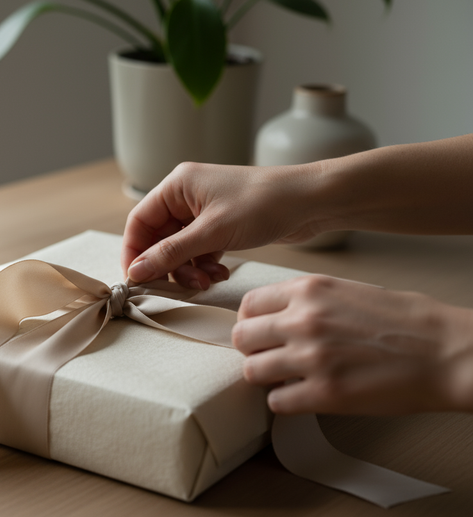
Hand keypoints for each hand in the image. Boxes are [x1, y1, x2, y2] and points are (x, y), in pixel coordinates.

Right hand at [121, 162, 321, 288]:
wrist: (312, 202)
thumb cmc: (265, 203)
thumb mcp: (213, 232)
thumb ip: (171, 253)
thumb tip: (137, 271)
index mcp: (178, 185)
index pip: (139, 221)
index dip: (134, 252)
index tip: (136, 279)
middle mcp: (187, 196)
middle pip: (159, 238)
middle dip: (169, 265)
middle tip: (181, 285)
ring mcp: (205, 211)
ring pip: (180, 249)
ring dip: (190, 269)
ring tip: (208, 280)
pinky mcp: (222, 225)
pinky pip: (200, 251)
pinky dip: (206, 266)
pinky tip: (221, 273)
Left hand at [232, 275, 472, 414]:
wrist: (448, 352)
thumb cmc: (409, 322)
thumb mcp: (349, 289)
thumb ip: (309, 300)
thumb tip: (279, 313)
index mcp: (308, 289)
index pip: (249, 305)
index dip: (252, 322)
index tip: (261, 332)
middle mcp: (303, 319)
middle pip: (242, 338)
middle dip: (253, 350)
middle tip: (270, 357)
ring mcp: (311, 357)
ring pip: (251, 371)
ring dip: (266, 377)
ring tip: (287, 378)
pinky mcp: (324, 393)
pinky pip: (276, 401)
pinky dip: (285, 401)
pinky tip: (303, 396)